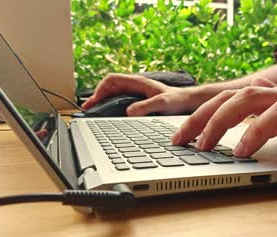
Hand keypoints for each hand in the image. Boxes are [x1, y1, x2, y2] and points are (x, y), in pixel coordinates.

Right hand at [82, 73, 200, 115]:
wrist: (189, 103)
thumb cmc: (178, 100)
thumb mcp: (163, 104)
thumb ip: (146, 107)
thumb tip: (128, 112)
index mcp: (138, 82)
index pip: (112, 80)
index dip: (100, 89)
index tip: (94, 101)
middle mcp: (135, 86)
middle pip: (109, 88)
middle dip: (97, 97)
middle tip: (87, 109)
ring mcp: (136, 94)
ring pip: (113, 95)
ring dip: (102, 102)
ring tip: (92, 113)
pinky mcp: (139, 102)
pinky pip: (120, 102)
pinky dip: (110, 108)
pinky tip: (107, 117)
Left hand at [172, 85, 276, 165]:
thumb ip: (269, 127)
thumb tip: (242, 128)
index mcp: (271, 100)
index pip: (227, 101)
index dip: (200, 117)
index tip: (181, 138)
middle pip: (228, 97)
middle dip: (199, 118)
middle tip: (180, 142)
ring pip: (247, 98)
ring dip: (220, 122)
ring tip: (204, 146)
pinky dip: (257, 130)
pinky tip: (244, 150)